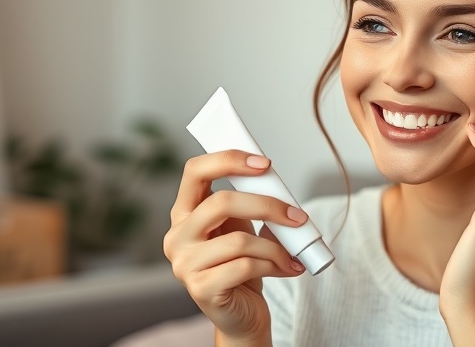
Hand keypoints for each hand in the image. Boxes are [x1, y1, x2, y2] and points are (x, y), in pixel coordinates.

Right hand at [163, 150, 307, 343]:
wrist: (241, 314)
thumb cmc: (242, 266)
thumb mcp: (243, 227)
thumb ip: (250, 203)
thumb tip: (276, 184)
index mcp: (184, 213)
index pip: (195, 171)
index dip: (229, 160)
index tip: (265, 164)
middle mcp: (177, 236)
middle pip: (221, 203)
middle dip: (267, 206)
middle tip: (297, 216)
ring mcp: (185, 264)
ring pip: (239, 240)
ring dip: (275, 247)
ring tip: (292, 254)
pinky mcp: (201, 289)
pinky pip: (246, 267)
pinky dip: (274, 265)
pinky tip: (287, 268)